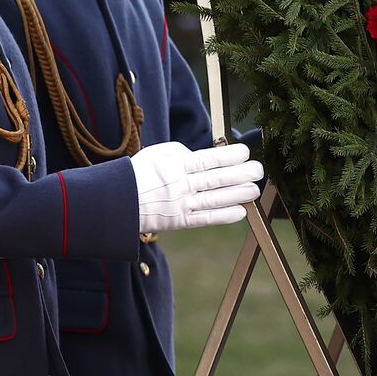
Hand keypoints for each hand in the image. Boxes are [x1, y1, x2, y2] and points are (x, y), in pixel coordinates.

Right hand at [130, 142, 263, 231]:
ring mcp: (180, 205)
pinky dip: (224, 216)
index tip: (245, 153)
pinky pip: (205, 219)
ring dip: (238, 195)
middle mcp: (179, 186)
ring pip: (214, 200)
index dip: (229, 157)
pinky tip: (241, 211)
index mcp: (174, 166)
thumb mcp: (158, 154)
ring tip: (255, 190)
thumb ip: (183, 153)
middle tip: (258, 171)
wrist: (118, 202)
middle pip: (215, 180)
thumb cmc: (141, 172)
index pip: (207, 160)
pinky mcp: (180, 222)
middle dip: (241, 175)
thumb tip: (207, 158)